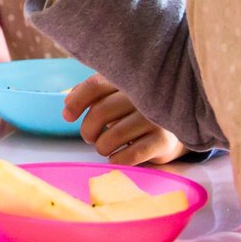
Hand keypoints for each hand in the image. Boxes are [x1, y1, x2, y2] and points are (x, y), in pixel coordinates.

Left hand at [65, 75, 183, 164]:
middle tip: (89, 137)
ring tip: (104, 147)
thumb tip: (67, 105)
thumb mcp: (115, 98)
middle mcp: (143, 96)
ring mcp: (155, 118)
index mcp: (128, 81)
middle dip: (88, 130)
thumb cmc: (135, 114)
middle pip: (100, 111)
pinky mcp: (163, 140)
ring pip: (113, 135)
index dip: (77, 101)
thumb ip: (92, 96)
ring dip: (101, 147)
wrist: (172, 132)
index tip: (67, 116)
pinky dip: (116, 159)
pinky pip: (130, 154)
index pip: (95, 85)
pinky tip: (116, 158)